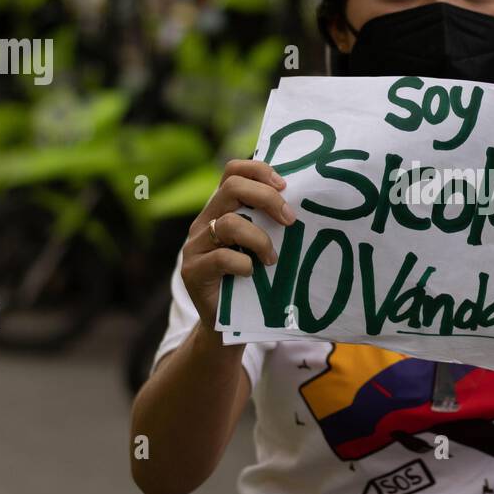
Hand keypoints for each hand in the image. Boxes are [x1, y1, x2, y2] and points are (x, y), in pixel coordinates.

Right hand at [180, 159, 295, 329]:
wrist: (223, 323)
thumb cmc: (249, 280)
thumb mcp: (258, 245)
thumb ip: (268, 223)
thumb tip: (300, 205)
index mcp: (220, 209)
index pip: (232, 171)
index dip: (258, 170)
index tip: (284, 186)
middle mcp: (204, 221)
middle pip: (232, 188)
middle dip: (267, 199)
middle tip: (290, 220)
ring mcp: (195, 246)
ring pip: (228, 223)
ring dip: (259, 239)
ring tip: (272, 259)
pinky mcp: (192, 271)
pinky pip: (221, 258)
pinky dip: (243, 264)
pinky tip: (252, 274)